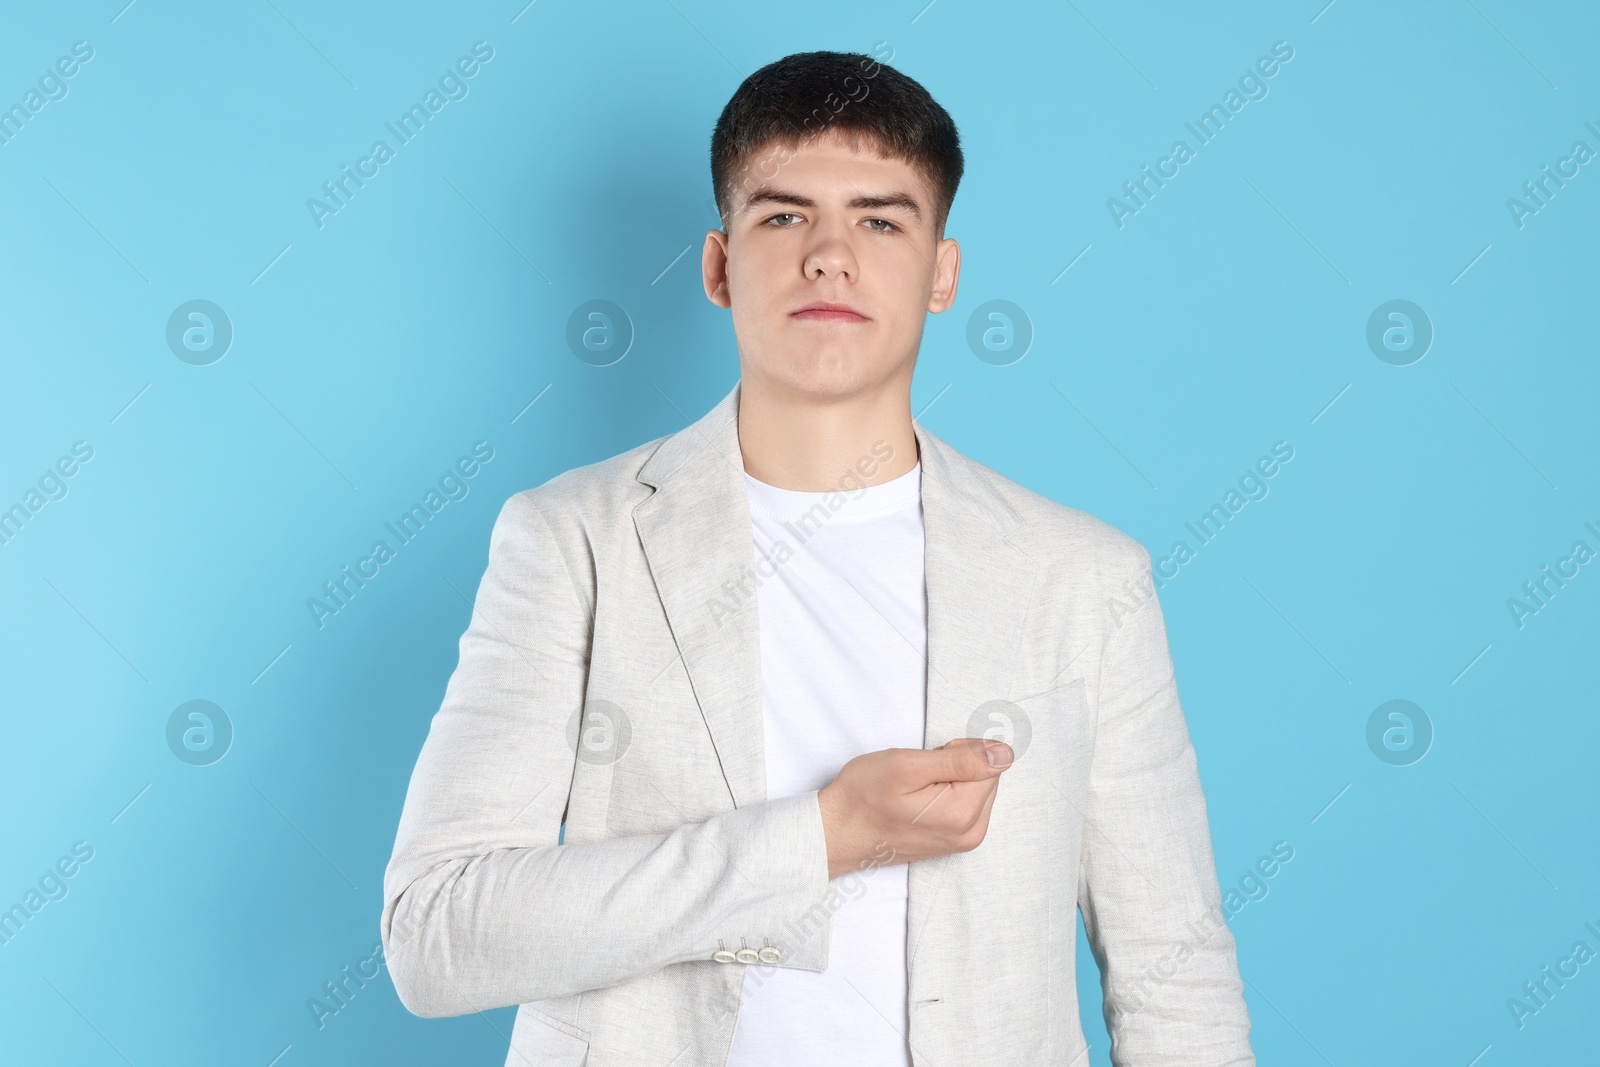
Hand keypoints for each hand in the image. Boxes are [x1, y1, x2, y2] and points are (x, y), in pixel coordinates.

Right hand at [816, 738, 1013, 879]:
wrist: (838, 831)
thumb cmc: (864, 796)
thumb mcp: (908, 766)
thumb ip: (962, 760)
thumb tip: (1005, 754)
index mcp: (963, 815)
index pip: (989, 763)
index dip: (957, 752)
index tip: (927, 762)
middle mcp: (971, 833)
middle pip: (986, 777)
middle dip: (956, 765)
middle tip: (917, 774)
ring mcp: (963, 841)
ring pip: (976, 788)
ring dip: (950, 779)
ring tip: (914, 788)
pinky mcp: (954, 841)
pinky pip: (965, 803)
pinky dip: (946, 792)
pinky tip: (918, 799)